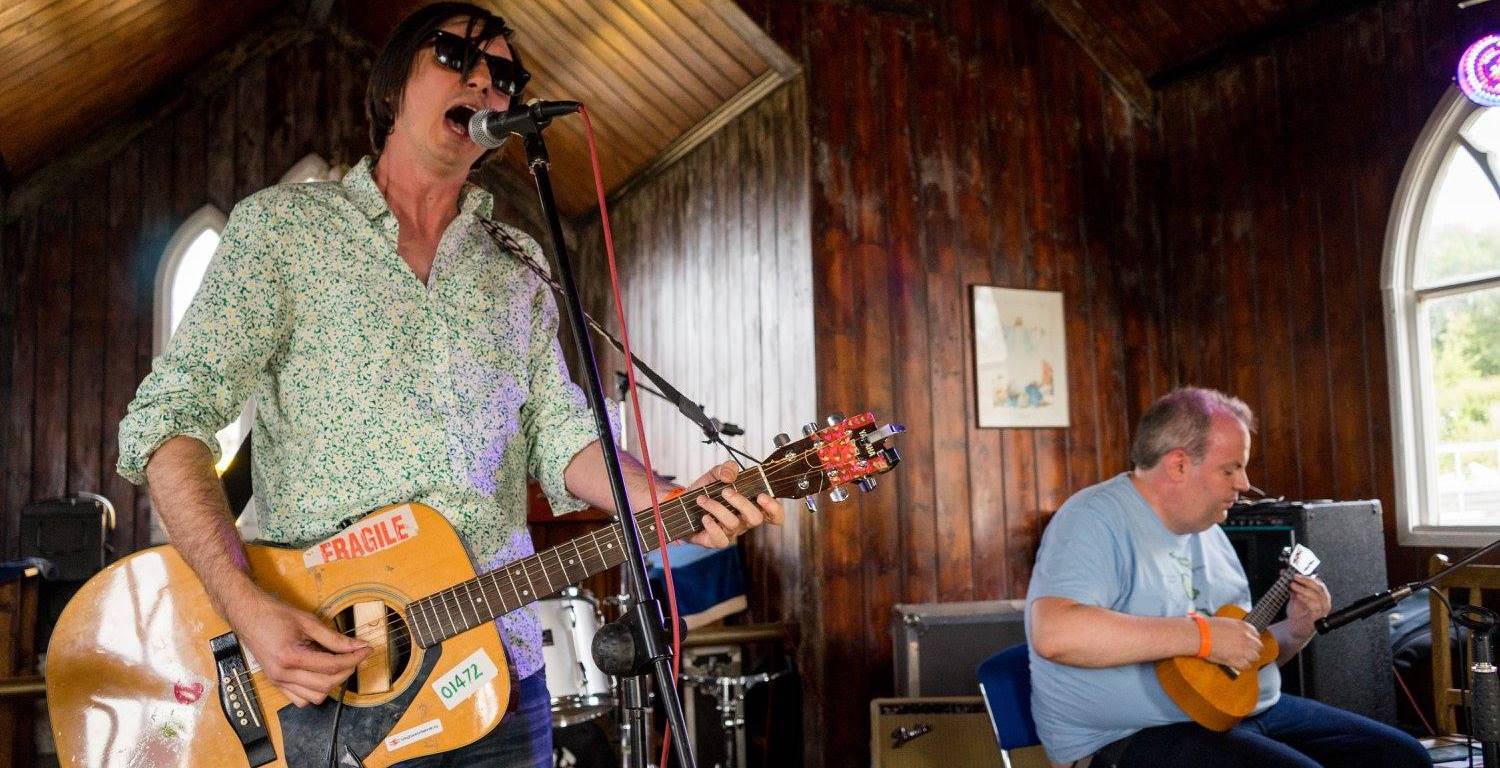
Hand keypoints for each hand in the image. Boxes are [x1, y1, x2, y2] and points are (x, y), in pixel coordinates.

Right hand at [226, 591, 369, 706]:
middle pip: (326, 685)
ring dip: (331, 684)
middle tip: (355, 656)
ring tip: (337, 665)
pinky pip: (299, 699)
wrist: (247, 615)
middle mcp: (283, 674)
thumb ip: (334, 638)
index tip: (365, 650)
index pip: (331, 666)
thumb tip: (358, 645)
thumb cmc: (274, 614)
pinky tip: (319, 674)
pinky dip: (314, 692)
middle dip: (346, 672)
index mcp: (291, 656)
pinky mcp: (275, 683)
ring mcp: (278, 681)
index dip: (353, 659)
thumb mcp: (308, 621)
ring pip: (314, 697)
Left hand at [683, 461, 782, 547]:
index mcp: (751, 505)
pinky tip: (704, 517)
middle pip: (756, 519)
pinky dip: (712, 526)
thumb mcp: (716, 474)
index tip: (762, 495)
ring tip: (702, 499)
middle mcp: (744, 521)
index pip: (774, 515)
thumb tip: (730, 475)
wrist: (683, 504)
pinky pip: (721, 540)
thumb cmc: (705, 490)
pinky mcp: (716, 541)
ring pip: (733, 524)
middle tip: (725, 491)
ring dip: (717, 508)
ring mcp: (731, 532)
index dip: (774, 508)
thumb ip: (726, 468)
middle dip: (741, 502)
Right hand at [1204, 616, 1262, 671]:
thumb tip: (1238, 634)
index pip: (1256, 634)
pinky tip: (1236, 663)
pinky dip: (1242, 665)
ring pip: (1255, 657)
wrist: (1199, 635)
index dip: (1252, 639)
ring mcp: (1243, 649)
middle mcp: (1246, 637)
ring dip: (1249, 658)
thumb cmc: (1207, 628)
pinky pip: (1246, 665)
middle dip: (1253, 649)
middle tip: (1245, 651)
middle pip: (1258, 646)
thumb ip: (1236, 628)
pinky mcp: (1237, 660)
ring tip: (1241, 658)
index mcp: (1243, 626)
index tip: (1248, 642)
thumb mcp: (1226, 622)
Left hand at [1285, 574, 1330, 639]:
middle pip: (1320, 587)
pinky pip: (1315, 607)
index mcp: (1320, 595)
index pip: (1318, 582)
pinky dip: (1306, 599)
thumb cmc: (1298, 614)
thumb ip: (1292, 586)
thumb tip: (1285, 573)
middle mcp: (1324, 602)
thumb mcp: (1294, 597)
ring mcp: (1322, 611)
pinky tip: (1298, 596)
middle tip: (1295, 576)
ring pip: (1318, 596)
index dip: (1307, 575)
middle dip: (1306, 580)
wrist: (1295, 629)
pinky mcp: (1317, 618)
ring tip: (1293, 585)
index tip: (1296, 571)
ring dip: (1304, 588)